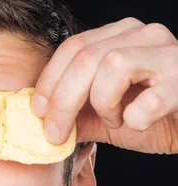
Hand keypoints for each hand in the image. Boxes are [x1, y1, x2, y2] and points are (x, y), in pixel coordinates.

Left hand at [32, 17, 177, 153]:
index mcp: (120, 37)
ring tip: (116, 119)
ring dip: (104, 103)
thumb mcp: (104, 116)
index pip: (71, 48)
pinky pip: (150, 98)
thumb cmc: (154, 117)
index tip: (38, 113)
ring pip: (113, 64)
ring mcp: (167, 54)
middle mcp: (143, 36)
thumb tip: (37, 122)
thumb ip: (74, 114)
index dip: (48, 82)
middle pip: (85, 58)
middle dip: (62, 102)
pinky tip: (140, 123)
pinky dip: (136, 117)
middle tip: (58, 133)